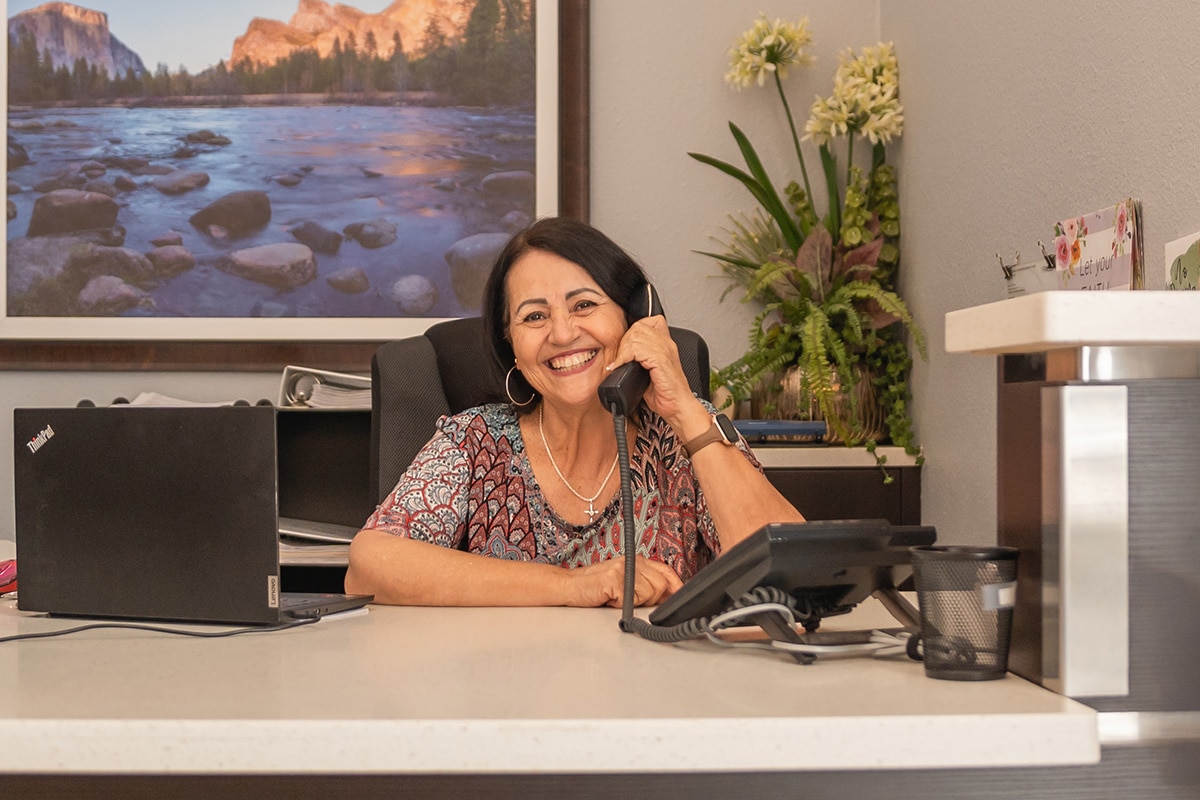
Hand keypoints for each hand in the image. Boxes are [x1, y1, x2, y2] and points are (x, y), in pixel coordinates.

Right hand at [562, 556, 682, 607]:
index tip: (681, 597)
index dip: (677, 585)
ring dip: (634, 603)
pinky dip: (621, 605)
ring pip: (648, 594)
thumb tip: (667, 598)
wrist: (568, 586)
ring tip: (617, 599)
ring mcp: (623, 569)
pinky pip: (630, 600)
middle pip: (661, 585)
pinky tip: (610, 600)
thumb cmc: (594, 587)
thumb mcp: (624, 583)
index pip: (666, 571)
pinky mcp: (614, 580)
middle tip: (630, 601)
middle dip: (650, 600)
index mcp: (637, 561)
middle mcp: (632, 562)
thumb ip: (644, 587)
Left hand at [606, 316, 701, 424]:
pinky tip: (621, 367)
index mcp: (665, 343)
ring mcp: (665, 350)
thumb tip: (618, 356)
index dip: (631, 333)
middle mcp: (667, 343)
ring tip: (619, 363)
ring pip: (635, 336)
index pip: (645, 322)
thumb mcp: (649, 371)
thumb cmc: (666, 393)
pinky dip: (624, 358)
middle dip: (624, 342)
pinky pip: (637, 349)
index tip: (625, 350)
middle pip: (637, 327)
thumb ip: (638, 358)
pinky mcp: (661, 360)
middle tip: (620, 358)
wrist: (678, 406)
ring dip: (623, 351)